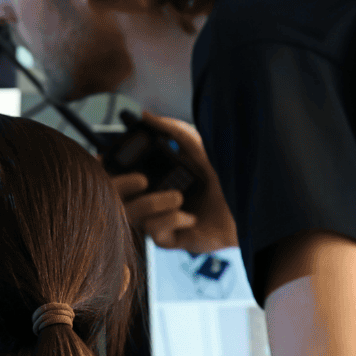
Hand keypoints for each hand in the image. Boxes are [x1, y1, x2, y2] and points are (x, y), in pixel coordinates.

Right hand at [110, 112, 237, 253]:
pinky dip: (170, 220)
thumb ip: (172, 130)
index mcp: (155, 177)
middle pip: (117, 197)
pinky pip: (154, 232)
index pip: (119, 175)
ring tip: (179, 196)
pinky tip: (190, 216)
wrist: (251, 204)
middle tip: (142, 180)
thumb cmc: (227, 175)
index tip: (103, 160)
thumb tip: (145, 114)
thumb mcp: (198, 146)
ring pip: (134, 215)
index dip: (108, 170)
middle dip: (123, 186)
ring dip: (155, 203)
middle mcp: (153, 199)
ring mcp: (160, 221)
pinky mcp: (172, 240)